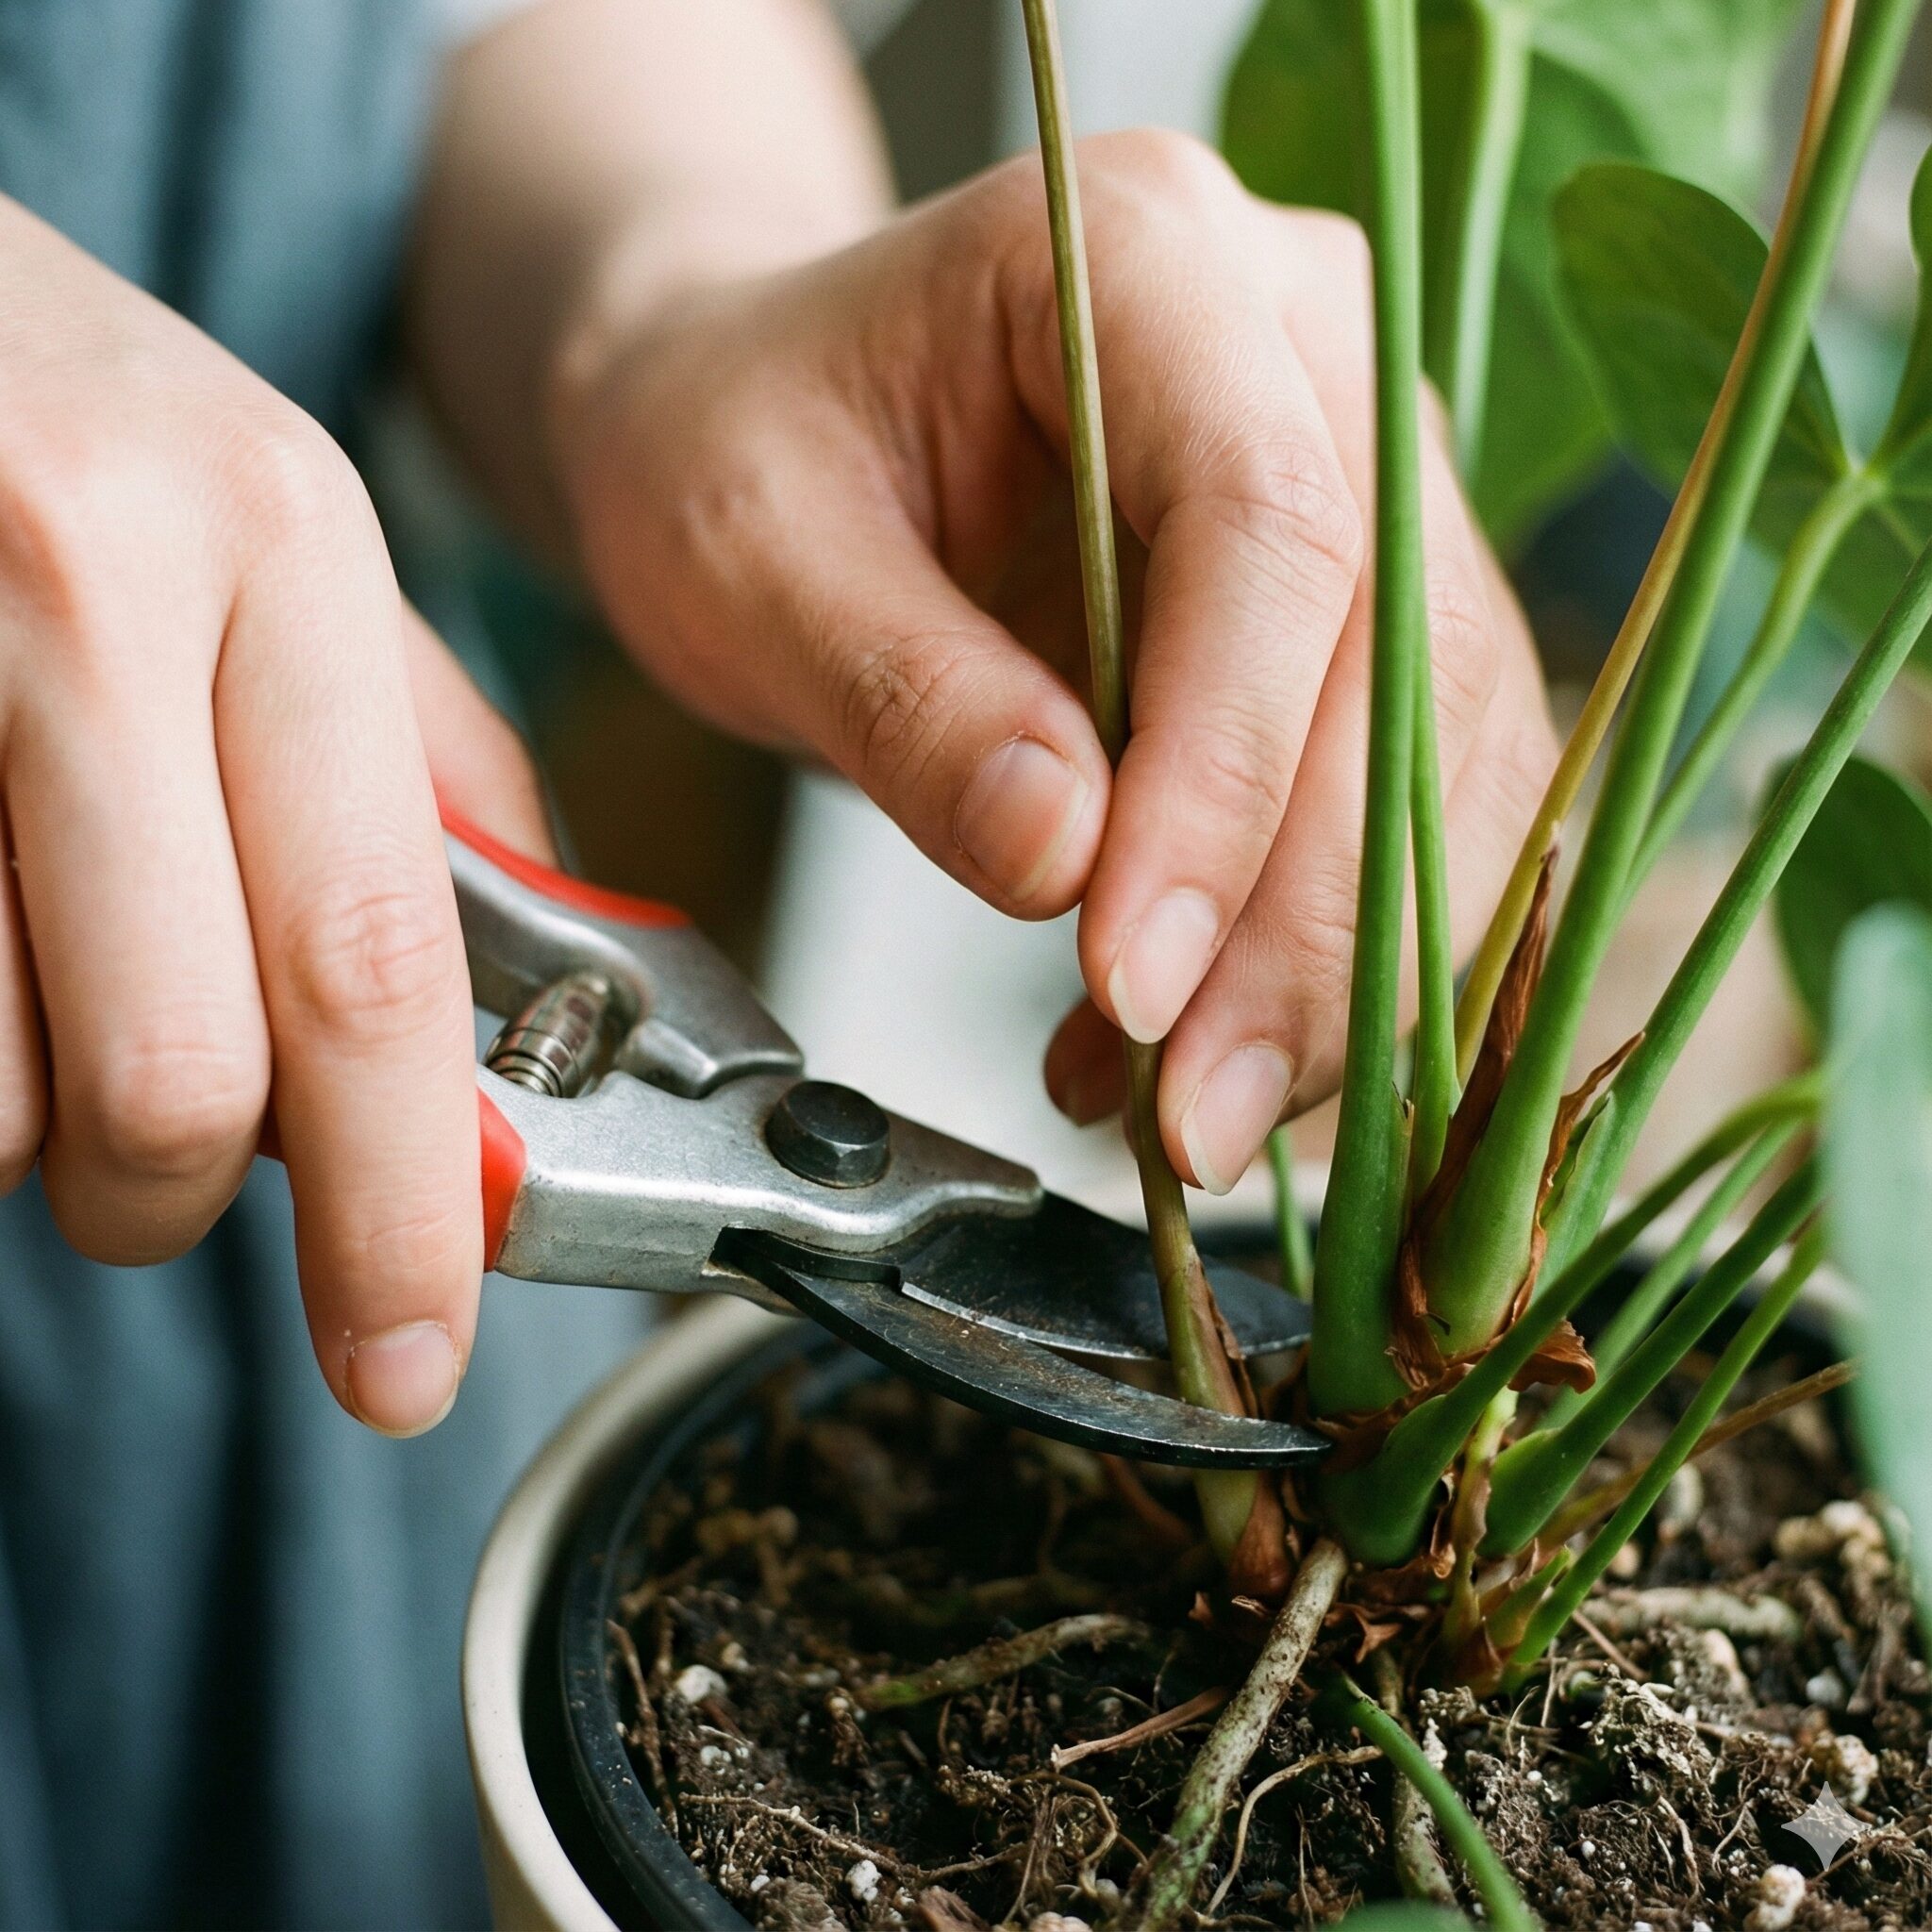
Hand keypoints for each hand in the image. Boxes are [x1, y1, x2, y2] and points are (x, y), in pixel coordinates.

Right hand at [0, 198, 548, 1431]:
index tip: (412, 1353)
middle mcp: (89, 590)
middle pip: (172, 1074)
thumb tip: (536, 1012)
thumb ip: (429, 777)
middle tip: (181, 1170)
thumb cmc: (80, 424)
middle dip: (184, 1196)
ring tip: (48, 996)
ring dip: (33, 1125)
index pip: (373, 959)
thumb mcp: (294, 548)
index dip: (405, 1207)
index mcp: (279, 548)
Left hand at [554, 131, 1555, 1191]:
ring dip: (1338, 961)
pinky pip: (1411, 789)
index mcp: (1150, 255)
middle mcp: (1303, 341)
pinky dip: (1326, 943)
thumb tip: (1064, 856)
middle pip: (1395, 654)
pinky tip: (1196, 1042)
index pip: (1268, 528)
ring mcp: (1358, 468)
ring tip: (1186, 1108)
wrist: (761, 424)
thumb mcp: (751, 555)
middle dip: (1305, 921)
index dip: (1224, 778)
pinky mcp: (1358, 603)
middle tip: (1197, 1115)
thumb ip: (905, 694)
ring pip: (1443, 744)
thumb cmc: (733, 444)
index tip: (1133, 975)